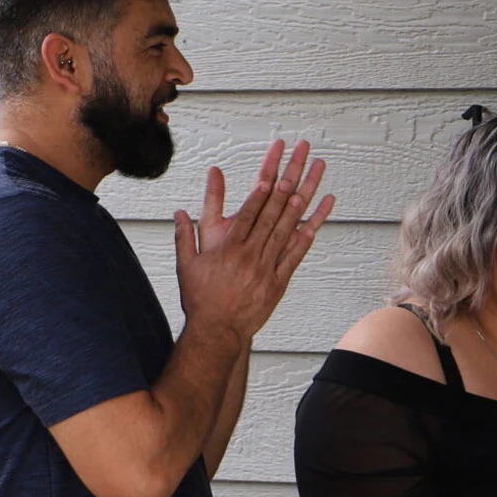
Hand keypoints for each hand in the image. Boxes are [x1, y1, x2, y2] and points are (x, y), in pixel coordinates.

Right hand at [174, 140, 334, 342]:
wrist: (217, 331)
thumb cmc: (200, 298)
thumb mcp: (186, 265)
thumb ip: (184, 235)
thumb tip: (178, 211)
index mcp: (228, 248)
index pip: (247, 214)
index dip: (260, 192)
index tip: (271, 173)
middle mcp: (250, 255)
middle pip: (271, 214)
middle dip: (286, 185)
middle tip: (296, 165)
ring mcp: (266, 268)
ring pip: (287, 230)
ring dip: (302, 203)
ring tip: (313, 180)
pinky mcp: (278, 281)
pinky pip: (296, 254)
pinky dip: (307, 235)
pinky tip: (318, 218)